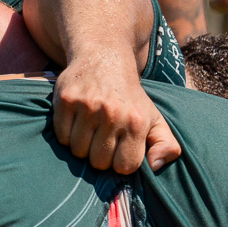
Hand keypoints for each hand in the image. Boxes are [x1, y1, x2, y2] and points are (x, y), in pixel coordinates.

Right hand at [52, 47, 180, 173]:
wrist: (105, 59)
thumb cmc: (131, 98)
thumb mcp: (156, 119)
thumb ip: (166, 145)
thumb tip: (155, 166)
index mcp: (137, 122)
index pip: (124, 167)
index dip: (121, 163)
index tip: (120, 150)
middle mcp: (113, 114)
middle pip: (99, 162)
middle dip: (100, 156)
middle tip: (104, 138)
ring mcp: (88, 106)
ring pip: (78, 151)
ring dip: (82, 147)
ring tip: (91, 130)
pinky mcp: (66, 100)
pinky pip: (62, 137)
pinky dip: (67, 135)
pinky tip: (78, 122)